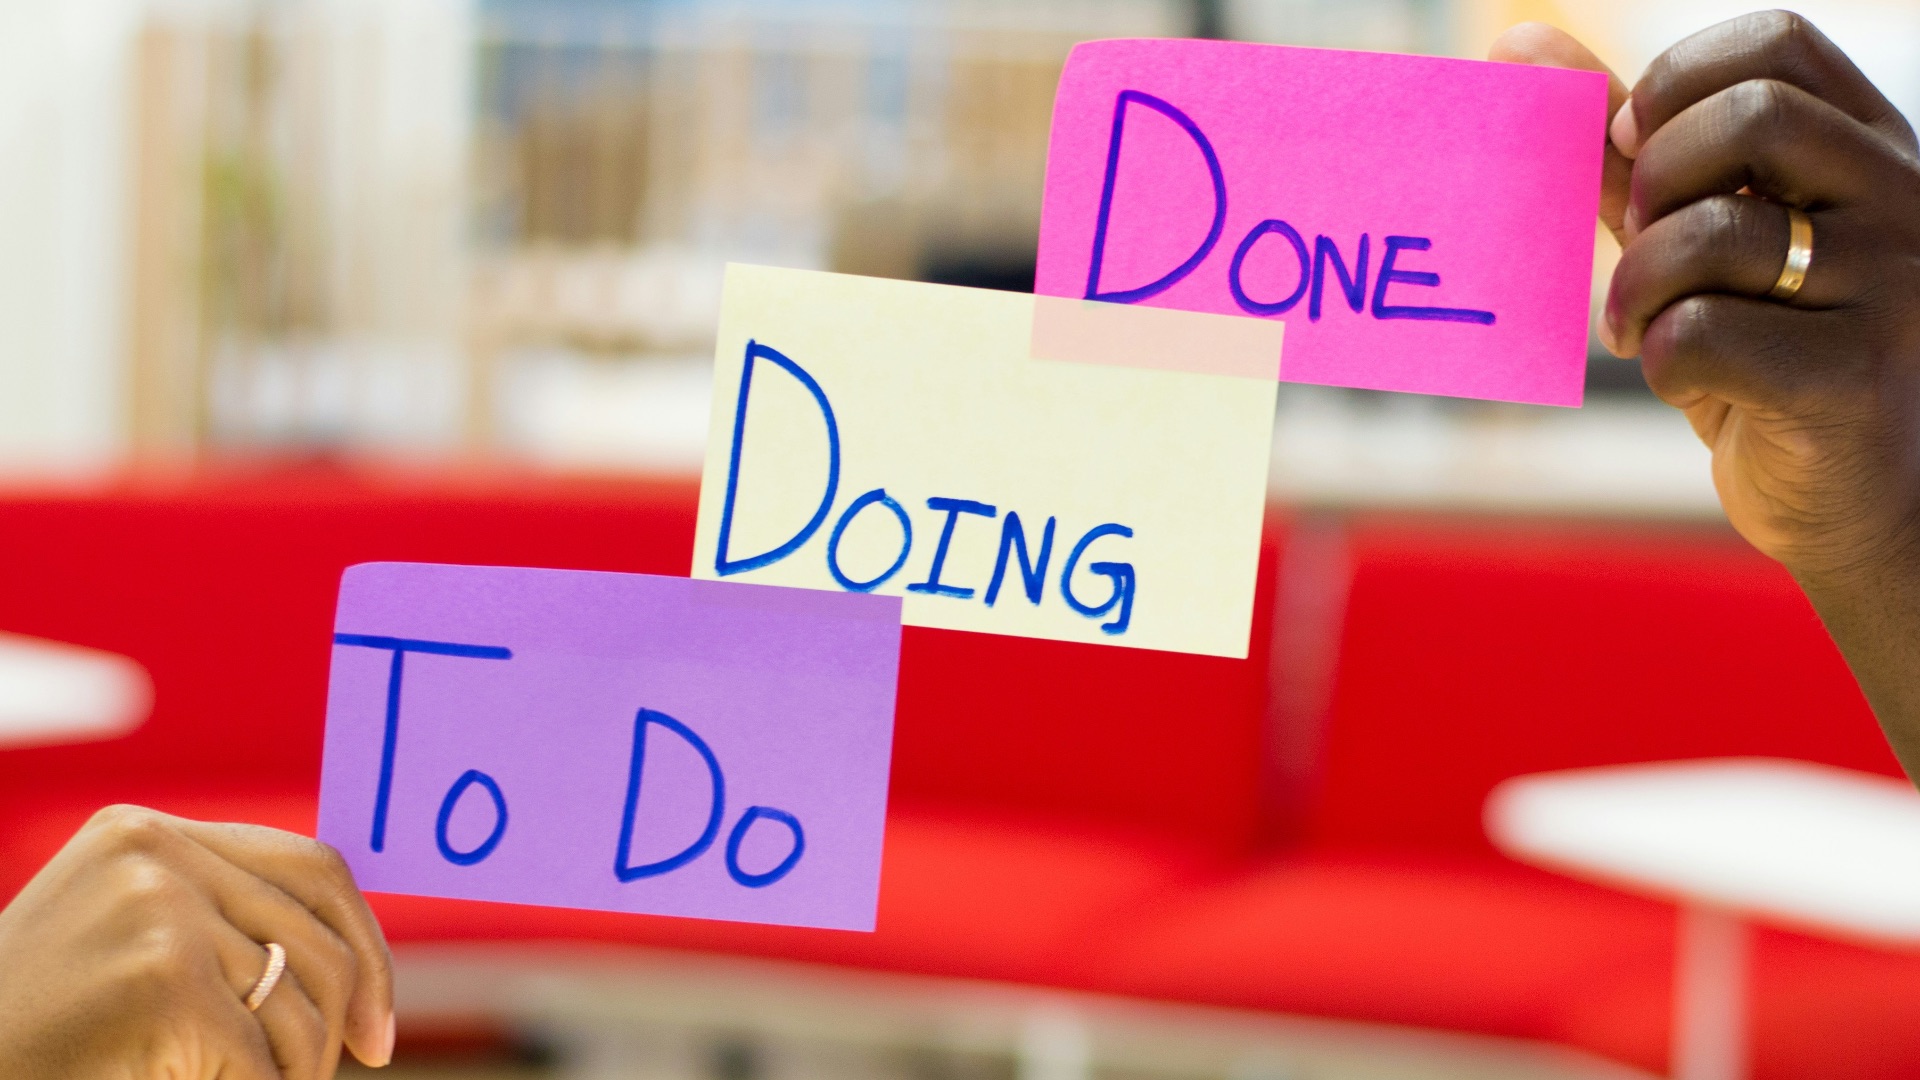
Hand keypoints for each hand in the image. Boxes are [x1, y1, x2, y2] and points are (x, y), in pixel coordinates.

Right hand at [0, 805, 394, 1079]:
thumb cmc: (41, 1039)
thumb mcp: (128, 949)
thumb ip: (219, 925)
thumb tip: (351, 960)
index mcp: (142, 832)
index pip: (311, 867)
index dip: (364, 944)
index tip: (374, 1026)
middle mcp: (153, 853)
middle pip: (317, 937)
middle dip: (341, 1021)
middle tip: (336, 1074)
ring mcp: (157, 909)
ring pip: (300, 1006)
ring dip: (296, 1071)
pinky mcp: (161, 978)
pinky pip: (262, 1060)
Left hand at [1496, 13, 1919, 581]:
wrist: (1849, 499)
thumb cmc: (1764, 355)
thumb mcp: (1696, 239)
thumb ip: (1623, 151)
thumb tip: (1522, 44)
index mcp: (1868, 149)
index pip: (1778, 46)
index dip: (1677, 83)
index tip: (1632, 148)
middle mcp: (1901, 200)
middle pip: (1749, 119)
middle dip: (1654, 184)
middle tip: (1640, 246)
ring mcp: (1892, 286)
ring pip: (1714, 234)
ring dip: (1639, 290)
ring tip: (1642, 328)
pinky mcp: (1852, 376)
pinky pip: (1702, 334)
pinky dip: (1660, 361)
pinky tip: (1684, 381)